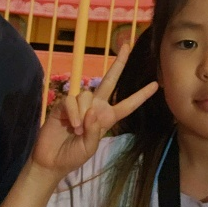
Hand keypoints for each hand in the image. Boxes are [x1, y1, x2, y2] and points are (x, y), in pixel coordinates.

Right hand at [32, 44, 157, 180]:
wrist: (52, 161)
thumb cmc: (73, 155)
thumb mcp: (89, 147)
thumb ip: (94, 130)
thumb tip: (92, 111)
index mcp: (106, 117)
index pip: (127, 104)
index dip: (141, 95)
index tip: (156, 85)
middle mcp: (95, 106)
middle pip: (110, 80)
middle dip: (119, 63)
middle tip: (128, 45)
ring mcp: (80, 103)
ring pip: (87, 95)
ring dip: (82, 113)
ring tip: (76, 130)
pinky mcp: (64, 103)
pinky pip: (71, 101)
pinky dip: (73, 113)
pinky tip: (71, 125)